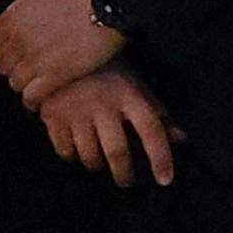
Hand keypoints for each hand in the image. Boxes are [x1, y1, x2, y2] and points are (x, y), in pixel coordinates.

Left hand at [0, 0, 124, 107]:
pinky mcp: (58, 75)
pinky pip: (33, 96)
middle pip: (2, 66)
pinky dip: (33, 99)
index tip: (13, 50)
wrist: (113, 3)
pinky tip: (41, 96)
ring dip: (24, 83)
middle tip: (28, 65)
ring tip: (37, 80)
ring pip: (15, 82)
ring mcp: (37, 59)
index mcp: (11, 19)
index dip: (0, 50)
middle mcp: (19, 41)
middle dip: (13, 66)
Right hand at [38, 65, 176, 187]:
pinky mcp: (52, 116)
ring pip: (89, 155)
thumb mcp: (134, 84)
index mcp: (128, 95)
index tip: (165, 179)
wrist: (58, 51)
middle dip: (124, 174)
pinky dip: (72, 156)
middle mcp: (102, 105)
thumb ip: (156, 111)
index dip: (161, 158)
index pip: (151, 130)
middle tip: (126, 182)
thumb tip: (180, 139)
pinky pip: (64, 150)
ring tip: (100, 162)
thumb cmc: (105, 69)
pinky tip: (77, 150)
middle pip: (117, 151)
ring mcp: (75, 111)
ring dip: (97, 165)